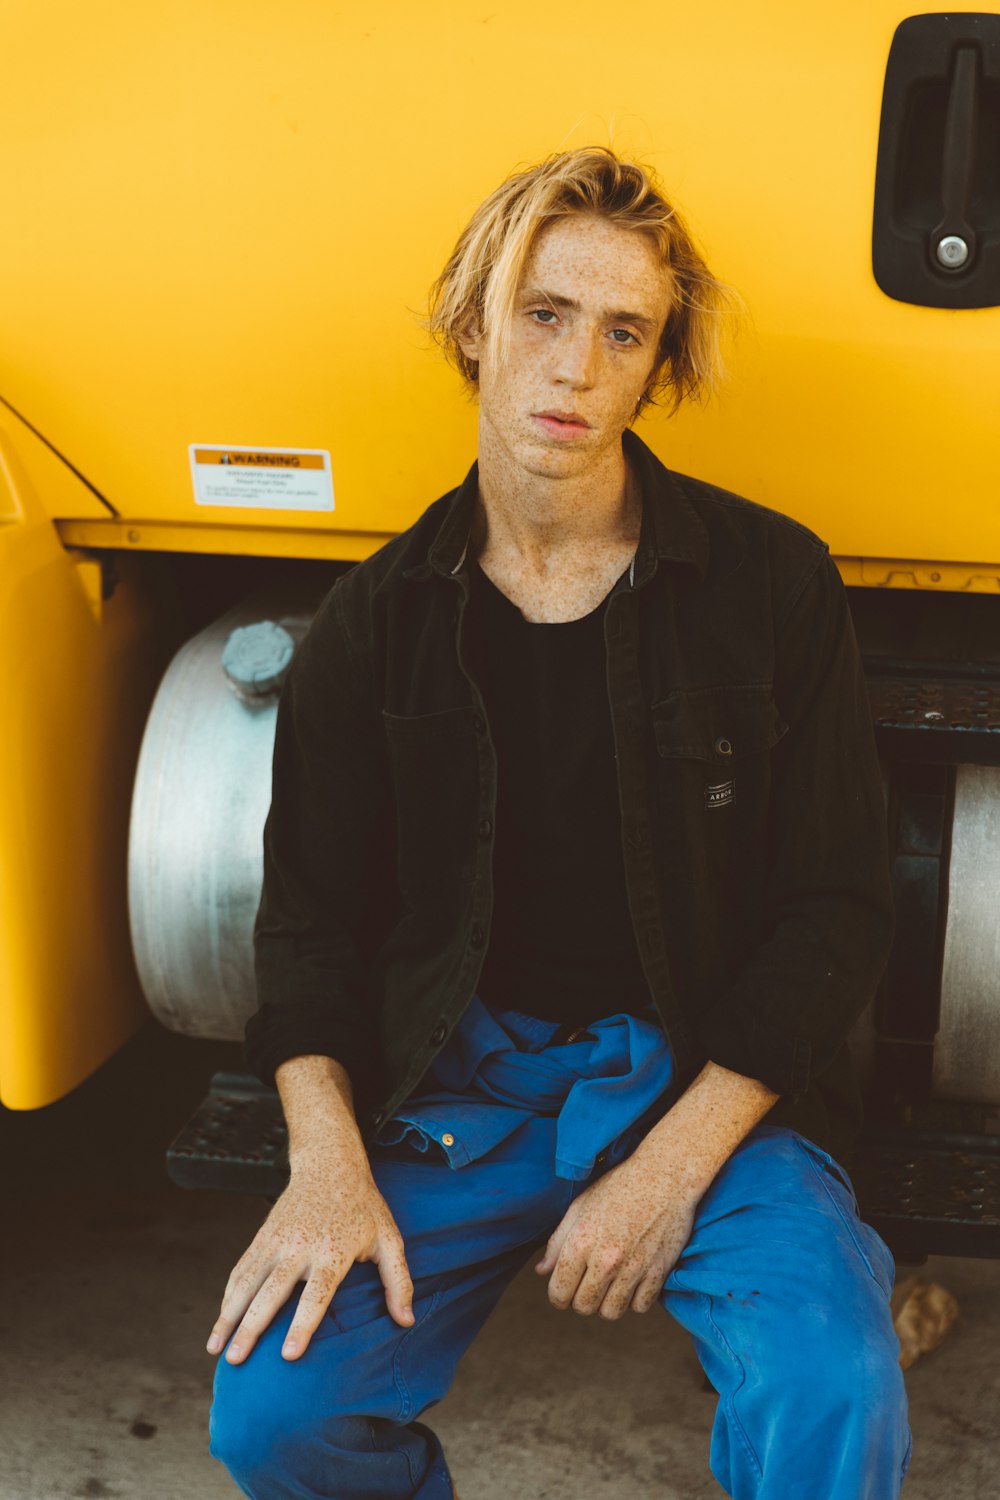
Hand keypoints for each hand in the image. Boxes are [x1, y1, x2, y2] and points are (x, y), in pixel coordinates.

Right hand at [206, 1147, 412, 1363]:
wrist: (330, 1164)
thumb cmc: (364, 1206)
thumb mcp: (389, 1239)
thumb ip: (399, 1281)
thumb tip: (407, 1321)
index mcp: (332, 1252)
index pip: (316, 1295)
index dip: (302, 1325)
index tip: (288, 1355)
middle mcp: (300, 1247)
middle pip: (271, 1293)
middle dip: (252, 1328)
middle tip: (236, 1361)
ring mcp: (277, 1241)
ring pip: (247, 1282)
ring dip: (229, 1316)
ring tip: (216, 1349)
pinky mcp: (262, 1236)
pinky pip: (241, 1269)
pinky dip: (228, 1296)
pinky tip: (221, 1320)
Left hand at [534, 1145, 700, 1318]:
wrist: (665, 1176)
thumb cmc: (619, 1187)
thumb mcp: (580, 1207)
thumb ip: (557, 1242)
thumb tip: (542, 1271)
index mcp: (581, 1242)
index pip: (559, 1293)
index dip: (558, 1296)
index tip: (564, 1290)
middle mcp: (606, 1259)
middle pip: (584, 1307)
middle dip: (581, 1300)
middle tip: (588, 1283)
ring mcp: (634, 1268)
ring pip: (611, 1313)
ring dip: (607, 1303)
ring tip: (610, 1283)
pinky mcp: (658, 1273)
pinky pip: (639, 1307)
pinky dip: (634, 1299)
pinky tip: (632, 1281)